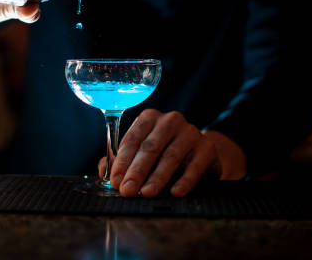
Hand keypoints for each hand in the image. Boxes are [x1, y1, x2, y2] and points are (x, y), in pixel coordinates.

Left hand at [98, 109, 246, 197]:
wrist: (201, 154)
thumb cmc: (164, 152)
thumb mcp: (142, 153)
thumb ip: (121, 161)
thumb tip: (104, 173)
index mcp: (149, 118)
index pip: (132, 139)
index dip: (122, 162)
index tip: (115, 181)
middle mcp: (170, 121)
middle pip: (150, 147)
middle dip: (136, 171)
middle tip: (127, 190)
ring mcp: (190, 132)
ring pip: (171, 156)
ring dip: (157, 177)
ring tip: (147, 193)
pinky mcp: (207, 147)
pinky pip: (195, 165)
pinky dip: (185, 180)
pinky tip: (175, 192)